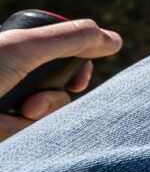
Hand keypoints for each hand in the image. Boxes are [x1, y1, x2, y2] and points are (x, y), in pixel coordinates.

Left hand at [0, 18, 120, 140]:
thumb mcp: (26, 47)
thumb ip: (71, 39)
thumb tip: (115, 40)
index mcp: (17, 52)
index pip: (62, 56)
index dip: (78, 67)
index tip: (78, 80)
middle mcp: (13, 77)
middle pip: (59, 87)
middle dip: (56, 95)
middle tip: (46, 97)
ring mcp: (8, 106)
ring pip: (49, 112)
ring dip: (42, 110)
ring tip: (20, 109)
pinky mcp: (4, 130)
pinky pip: (30, 132)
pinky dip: (23, 128)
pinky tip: (4, 123)